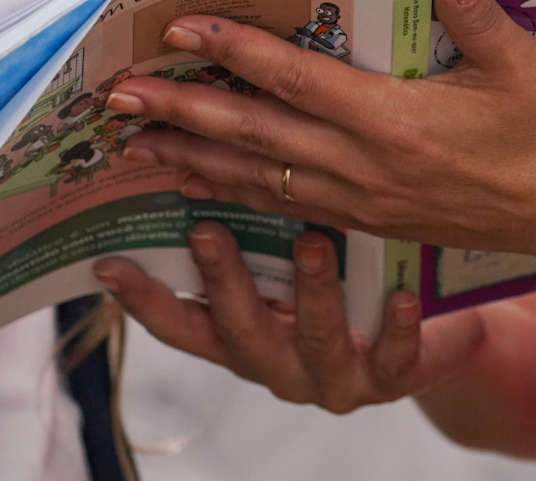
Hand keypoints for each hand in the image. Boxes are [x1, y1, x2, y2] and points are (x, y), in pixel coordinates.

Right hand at [94, 223, 485, 412]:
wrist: (427, 347)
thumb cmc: (346, 294)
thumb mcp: (289, 270)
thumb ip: (250, 232)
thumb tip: (197, 155)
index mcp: (245, 336)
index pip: (183, 324)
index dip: (144, 300)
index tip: (108, 263)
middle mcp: (278, 365)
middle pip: (239, 331)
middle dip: (222, 281)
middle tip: (207, 231)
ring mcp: (332, 378)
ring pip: (315, 339)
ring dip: (310, 292)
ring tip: (312, 242)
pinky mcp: (390, 381)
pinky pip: (392, 360)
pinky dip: (395, 329)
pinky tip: (401, 297)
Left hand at [107, 0, 535, 261]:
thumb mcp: (522, 66)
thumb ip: (475, 16)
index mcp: (396, 122)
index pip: (297, 81)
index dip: (235, 52)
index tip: (181, 30)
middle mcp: (366, 168)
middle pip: (255, 137)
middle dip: (181, 113)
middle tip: (117, 99)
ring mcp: (363, 202)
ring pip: (258, 179)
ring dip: (192, 159)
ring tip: (134, 144)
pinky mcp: (370, 224)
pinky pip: (285, 207)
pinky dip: (233, 193)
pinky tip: (199, 184)